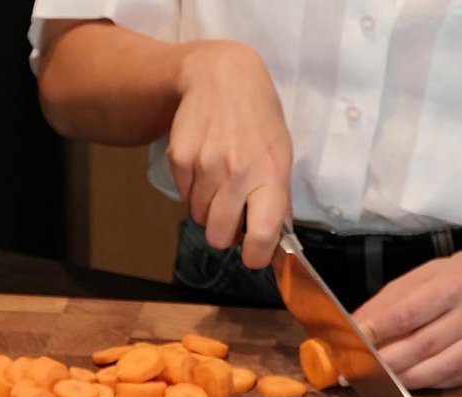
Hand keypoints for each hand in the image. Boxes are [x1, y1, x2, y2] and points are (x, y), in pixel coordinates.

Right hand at [167, 41, 291, 268]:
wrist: (221, 76)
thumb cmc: (258, 119)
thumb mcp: (281, 154)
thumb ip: (279, 198)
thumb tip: (276, 237)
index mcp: (271, 175)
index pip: (261, 234)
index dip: (256, 256)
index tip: (253, 255)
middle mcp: (238, 173)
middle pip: (219, 236)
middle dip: (224, 233)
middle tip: (231, 214)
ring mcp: (206, 165)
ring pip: (198, 217)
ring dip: (208, 208)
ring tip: (219, 179)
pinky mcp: (180, 158)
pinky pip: (183, 195)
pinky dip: (192, 188)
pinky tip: (204, 163)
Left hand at [351, 253, 461, 389]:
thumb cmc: (445, 281)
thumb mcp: (413, 280)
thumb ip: (382, 306)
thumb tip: (352, 329)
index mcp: (453, 285)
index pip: (408, 314)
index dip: (378, 332)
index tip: (352, 341)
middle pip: (422, 346)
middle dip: (384, 361)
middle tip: (355, 368)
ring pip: (437, 369)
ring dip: (400, 379)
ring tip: (373, 379)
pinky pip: (448, 380)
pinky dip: (420, 384)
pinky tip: (401, 383)